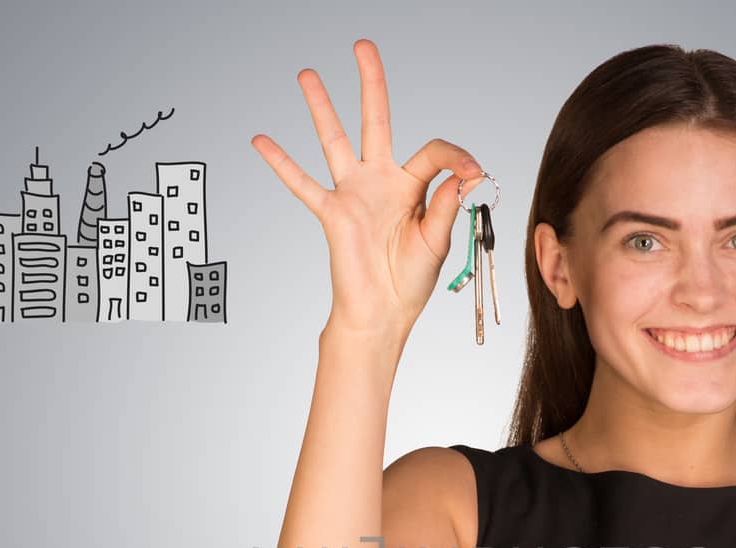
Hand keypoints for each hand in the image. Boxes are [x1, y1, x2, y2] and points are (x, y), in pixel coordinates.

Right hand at [251, 39, 482, 338]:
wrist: (383, 312)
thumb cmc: (410, 281)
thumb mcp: (438, 241)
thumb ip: (447, 205)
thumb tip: (465, 174)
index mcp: (413, 187)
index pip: (434, 154)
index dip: (457, 157)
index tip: (474, 171)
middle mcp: (381, 182)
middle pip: (374, 121)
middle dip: (370, 83)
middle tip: (362, 46)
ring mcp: (353, 194)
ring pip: (334, 140)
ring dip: (321, 106)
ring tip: (308, 74)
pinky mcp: (332, 213)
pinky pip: (302, 184)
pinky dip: (282, 163)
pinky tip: (262, 140)